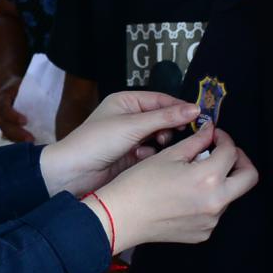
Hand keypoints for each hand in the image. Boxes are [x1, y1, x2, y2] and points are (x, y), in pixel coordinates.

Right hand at [0, 76, 35, 143]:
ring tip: (32, 144)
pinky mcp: (3, 128)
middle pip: (3, 125)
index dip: (13, 116)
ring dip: (18, 140)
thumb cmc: (17, 87)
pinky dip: (18, 141)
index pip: (3, 108)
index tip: (25, 121)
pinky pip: (9, 136)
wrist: (6, 88)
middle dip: (17, 133)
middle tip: (31, 139)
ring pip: (5, 133)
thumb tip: (43, 101)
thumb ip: (27, 92)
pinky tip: (29, 146)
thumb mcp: (20, 85)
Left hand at [41, 90, 198, 195]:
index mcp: (126, 102)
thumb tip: (194, 109)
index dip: (179, 107)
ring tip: (160, 146)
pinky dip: (152, 156)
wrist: (73, 172)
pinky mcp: (131, 157)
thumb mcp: (132, 126)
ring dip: (162, 142)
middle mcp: (129, 118)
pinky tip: (146, 159)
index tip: (199, 116)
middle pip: (162, 119)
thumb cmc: (95, 142)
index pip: (160, 100)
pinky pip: (152, 154)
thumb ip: (164, 118)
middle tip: (181, 135)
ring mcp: (131, 138)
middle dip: (171, 127)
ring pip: (159, 138)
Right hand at [91, 126, 258, 248]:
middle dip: (240, 160)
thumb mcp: (169, 155)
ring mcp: (211, 221)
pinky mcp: (203, 233)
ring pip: (230, 195)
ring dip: (221, 180)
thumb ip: (196, 141)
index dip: (224, 138)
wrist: (121, 216)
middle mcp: (216, 202)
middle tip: (224, 153)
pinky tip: (186, 194)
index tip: (214, 136)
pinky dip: (207, 199)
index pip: (231, 151)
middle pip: (249, 177)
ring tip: (196, 174)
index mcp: (209, 178)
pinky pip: (214, 212)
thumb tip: (210, 130)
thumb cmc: (139, 184)